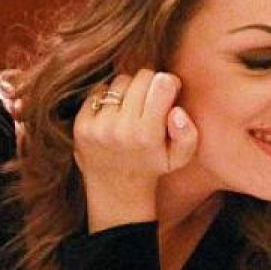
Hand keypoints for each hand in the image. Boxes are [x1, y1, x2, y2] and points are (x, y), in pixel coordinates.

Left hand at [73, 69, 196, 231]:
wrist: (116, 192)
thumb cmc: (152, 166)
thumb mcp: (180, 158)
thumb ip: (189, 134)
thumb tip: (176, 110)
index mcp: (148, 135)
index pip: (161, 83)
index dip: (168, 82)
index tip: (168, 93)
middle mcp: (122, 129)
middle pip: (141, 77)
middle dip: (149, 84)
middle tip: (150, 101)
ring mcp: (99, 127)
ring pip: (119, 82)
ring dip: (128, 90)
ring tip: (132, 108)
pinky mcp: (81, 126)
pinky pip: (98, 91)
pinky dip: (108, 97)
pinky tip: (114, 114)